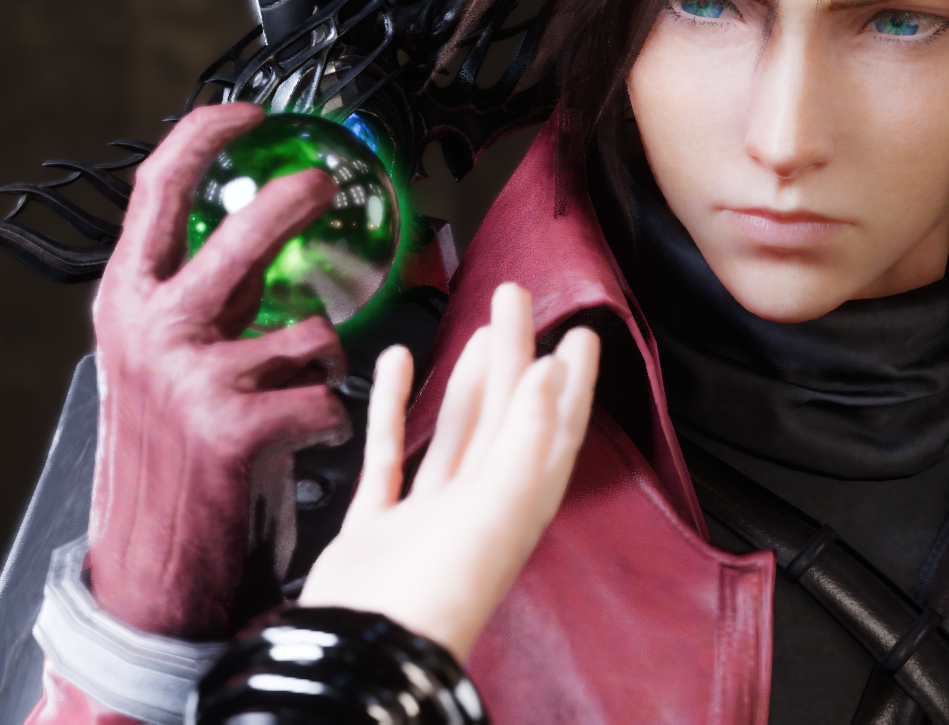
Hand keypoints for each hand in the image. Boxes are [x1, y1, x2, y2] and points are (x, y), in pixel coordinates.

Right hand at [89, 102, 352, 638]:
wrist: (152, 565)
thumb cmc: (169, 457)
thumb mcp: (161, 358)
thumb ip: (206, 295)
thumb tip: (262, 227)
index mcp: (127, 298)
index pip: (159, 187)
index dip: (206, 134)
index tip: (250, 113)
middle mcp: (149, 326)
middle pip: (247, 230)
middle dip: (302, 201)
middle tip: (328, 191)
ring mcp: (189, 375)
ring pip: (310, 328)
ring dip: (325, 360)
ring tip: (299, 395)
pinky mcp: (232, 426)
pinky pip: (323, 394)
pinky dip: (329, 419)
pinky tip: (307, 439)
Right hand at [301, 283, 599, 661]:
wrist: (367, 650)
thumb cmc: (443, 591)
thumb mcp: (500, 507)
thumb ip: (526, 435)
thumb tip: (550, 368)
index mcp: (521, 506)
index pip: (557, 428)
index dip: (572, 381)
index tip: (581, 332)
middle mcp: (482, 508)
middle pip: (506, 416)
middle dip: (515, 356)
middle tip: (515, 298)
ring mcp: (430, 517)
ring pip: (457, 433)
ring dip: (466, 381)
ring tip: (476, 328)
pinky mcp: (380, 523)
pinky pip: (391, 454)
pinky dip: (394, 409)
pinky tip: (395, 366)